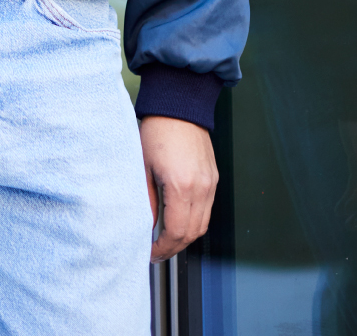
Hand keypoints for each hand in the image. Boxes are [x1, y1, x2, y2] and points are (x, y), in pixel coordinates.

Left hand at [139, 116, 217, 261]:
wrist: (179, 104)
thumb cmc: (158, 129)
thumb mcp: (143, 166)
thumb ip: (146, 200)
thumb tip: (146, 225)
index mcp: (181, 186)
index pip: (177, 232)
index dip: (163, 248)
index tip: (150, 252)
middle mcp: (201, 188)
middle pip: (192, 233)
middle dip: (174, 247)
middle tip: (157, 251)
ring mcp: (210, 183)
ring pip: (202, 224)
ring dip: (185, 236)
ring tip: (166, 238)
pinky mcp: (213, 177)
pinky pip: (207, 209)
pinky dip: (194, 220)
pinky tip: (179, 219)